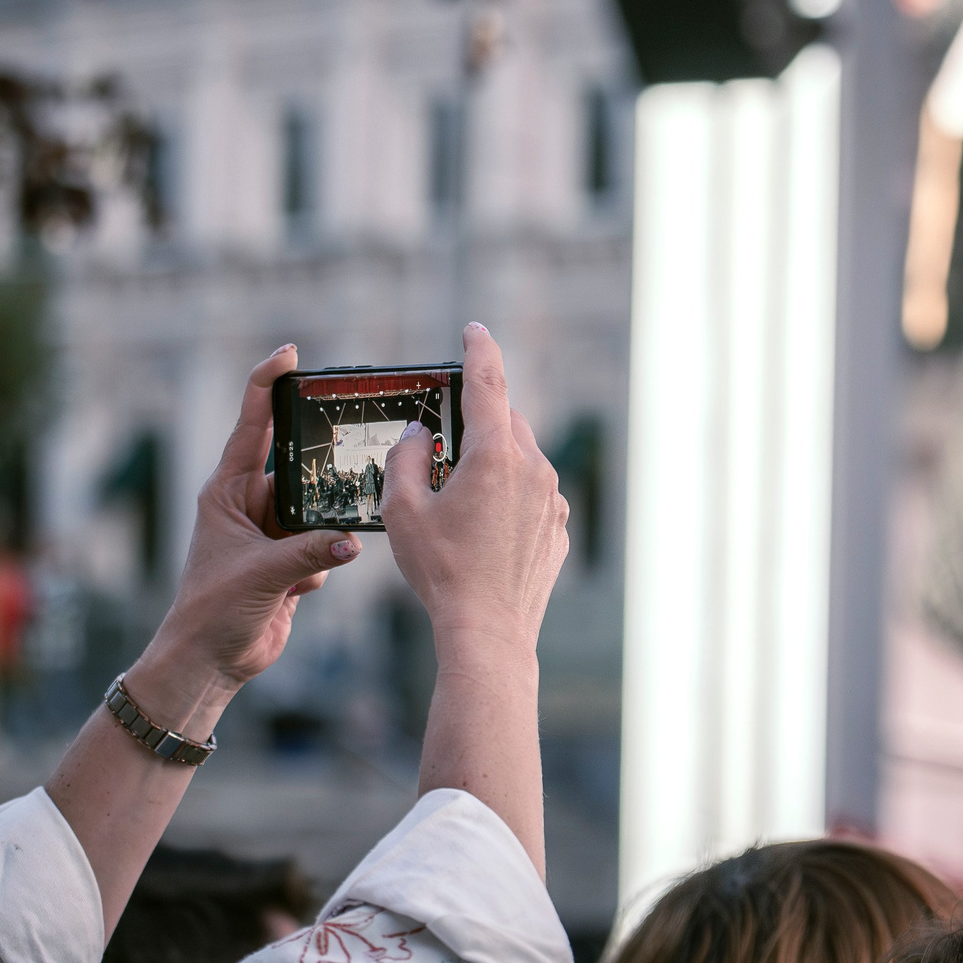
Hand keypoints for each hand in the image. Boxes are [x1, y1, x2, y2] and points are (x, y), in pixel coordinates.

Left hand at [136, 345, 358, 711]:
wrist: (208, 663)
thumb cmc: (211, 611)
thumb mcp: (261, 575)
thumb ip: (309, 551)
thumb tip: (352, 539)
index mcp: (226, 491)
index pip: (250, 424)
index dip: (268, 384)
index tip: (291, 354)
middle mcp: (249, 504)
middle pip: (294, 463)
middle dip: (317, 462)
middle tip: (347, 440)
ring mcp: (270, 532)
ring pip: (315, 507)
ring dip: (323, 525)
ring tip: (317, 544)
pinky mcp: (289, 561)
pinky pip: (322, 545)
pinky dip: (321, 562)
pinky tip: (300, 589)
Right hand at [380, 324, 568, 653]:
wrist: (488, 632)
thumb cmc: (442, 572)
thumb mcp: (402, 511)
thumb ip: (406, 459)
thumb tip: (418, 436)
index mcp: (496, 455)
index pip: (488, 383)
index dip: (479, 350)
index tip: (474, 330)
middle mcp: (534, 468)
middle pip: (507, 422)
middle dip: (480, 421)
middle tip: (447, 441)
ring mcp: (553, 499)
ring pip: (523, 459)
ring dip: (495, 463)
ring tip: (461, 499)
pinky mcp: (559, 527)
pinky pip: (534, 495)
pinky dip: (511, 497)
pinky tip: (485, 530)